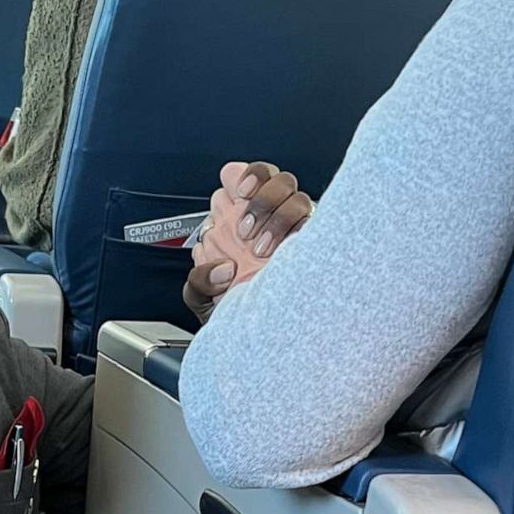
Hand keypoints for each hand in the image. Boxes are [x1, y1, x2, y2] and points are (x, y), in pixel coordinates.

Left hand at [183, 161, 313, 323]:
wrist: (259, 337)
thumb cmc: (232, 313)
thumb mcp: (203, 298)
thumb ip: (199, 280)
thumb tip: (223, 269)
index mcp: (236, 220)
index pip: (239, 176)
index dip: (240, 176)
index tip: (238, 193)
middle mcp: (266, 218)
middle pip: (273, 177)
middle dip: (260, 198)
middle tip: (245, 232)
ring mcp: (291, 229)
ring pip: (295, 195)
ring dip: (276, 217)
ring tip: (260, 249)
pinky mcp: (312, 244)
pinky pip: (314, 222)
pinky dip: (297, 230)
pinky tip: (283, 250)